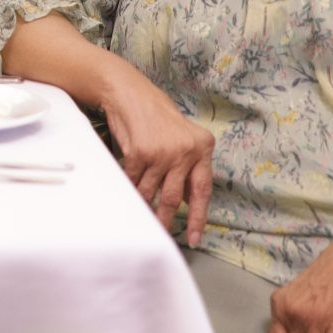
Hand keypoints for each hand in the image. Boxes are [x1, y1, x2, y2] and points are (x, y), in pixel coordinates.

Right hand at [101, 79, 214, 245]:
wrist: (130, 94)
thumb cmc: (157, 118)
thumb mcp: (183, 140)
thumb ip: (189, 169)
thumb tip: (191, 201)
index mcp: (202, 148)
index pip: (203, 190)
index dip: (198, 217)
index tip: (195, 238)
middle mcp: (185, 151)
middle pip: (175, 197)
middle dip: (167, 219)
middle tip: (163, 234)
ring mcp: (162, 152)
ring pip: (151, 192)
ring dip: (145, 205)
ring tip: (142, 215)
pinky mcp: (139, 153)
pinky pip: (134, 181)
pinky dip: (130, 189)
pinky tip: (129, 194)